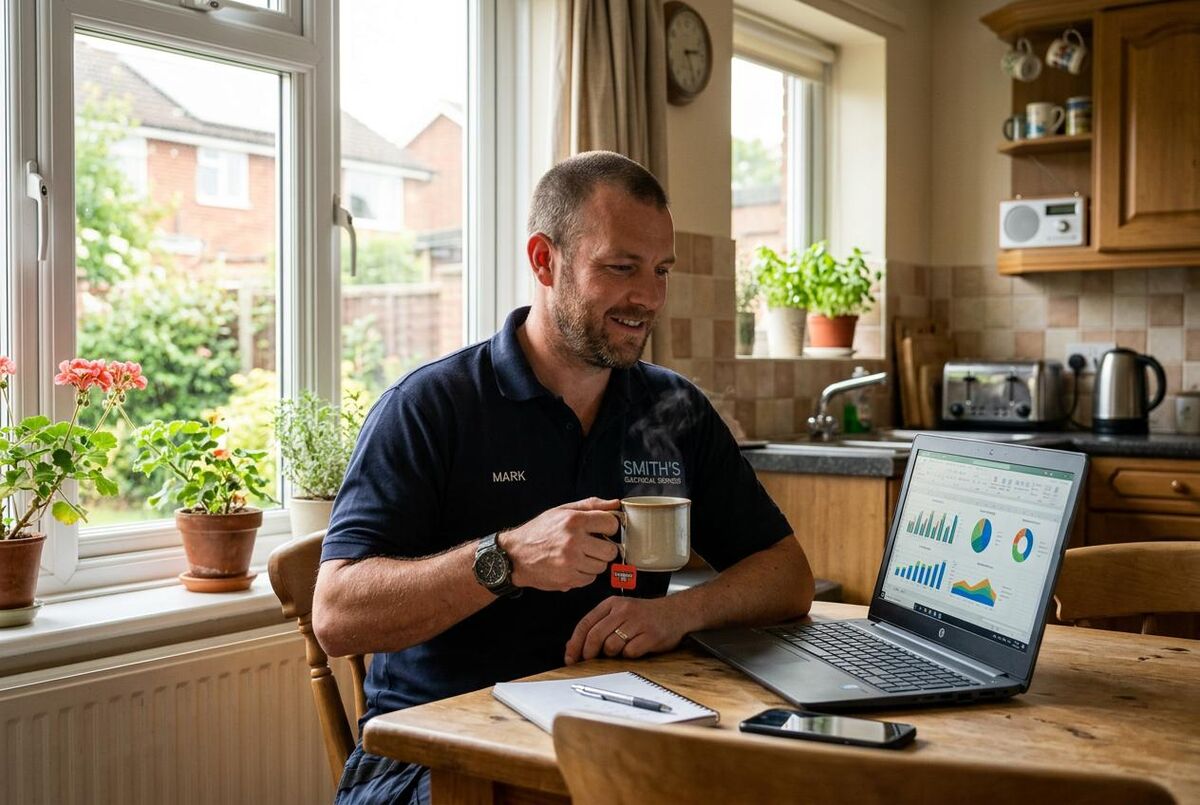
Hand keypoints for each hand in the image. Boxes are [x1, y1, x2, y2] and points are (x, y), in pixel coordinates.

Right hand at [503, 497, 620, 591]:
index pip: (611, 524)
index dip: (609, 527)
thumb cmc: (538, 531)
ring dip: (594, 562)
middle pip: (611, 550)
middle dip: (604, 548)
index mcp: (574, 521)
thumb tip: (615, 504)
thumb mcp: (562, 511)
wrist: (515, 555)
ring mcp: (571, 562)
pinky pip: (590, 579)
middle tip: (593, 545)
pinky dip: (584, 574)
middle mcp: (573, 541)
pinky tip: (573, 565)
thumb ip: (590, 505)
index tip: (603, 530)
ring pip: (602, 566)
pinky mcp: (568, 579)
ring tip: (580, 555)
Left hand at [564, 595, 693, 664]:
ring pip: (611, 646)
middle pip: (595, 636)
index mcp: (612, 604)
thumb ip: (599, 625)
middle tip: (588, 661)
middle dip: (588, 653)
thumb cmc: (645, 615)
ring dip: (612, 653)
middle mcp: (623, 610)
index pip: (585, 623)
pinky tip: (635, 648)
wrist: (676, 612)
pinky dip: (629, 655)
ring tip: (621, 649)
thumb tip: (575, 646)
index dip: (575, 643)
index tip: (570, 657)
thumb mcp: (620, 612)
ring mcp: (637, 622)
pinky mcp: (650, 635)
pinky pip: (630, 652)